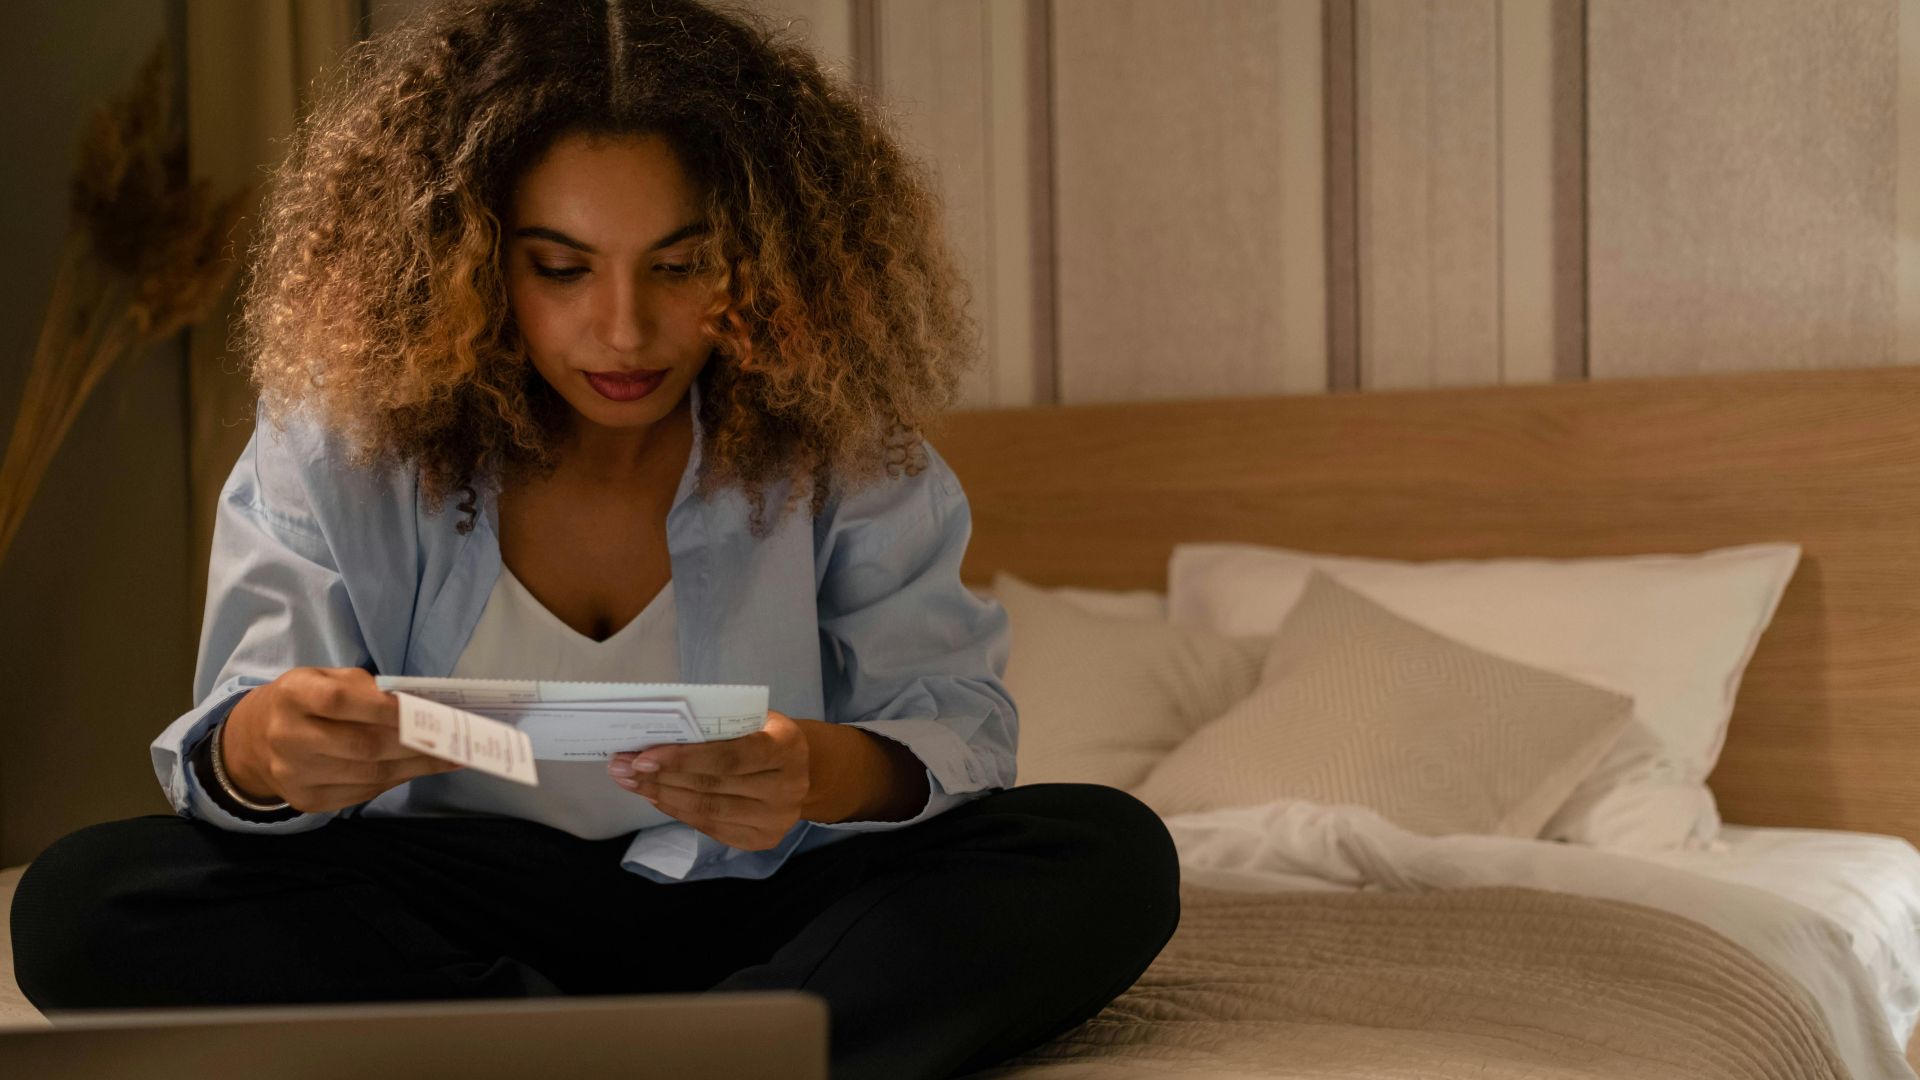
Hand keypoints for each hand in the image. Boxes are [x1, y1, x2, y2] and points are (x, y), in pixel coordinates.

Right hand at [222, 667, 463, 812]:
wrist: (256, 740)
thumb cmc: (306, 700)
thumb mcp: (326, 678)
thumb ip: (366, 688)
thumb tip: (419, 704)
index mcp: (292, 696)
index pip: (339, 702)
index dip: (385, 708)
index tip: (426, 709)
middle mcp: (287, 737)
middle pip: (362, 745)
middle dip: (414, 743)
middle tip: (453, 738)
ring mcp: (295, 774)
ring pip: (369, 774)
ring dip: (416, 766)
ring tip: (449, 756)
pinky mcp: (306, 801)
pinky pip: (363, 793)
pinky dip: (396, 780)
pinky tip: (419, 769)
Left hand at [608, 709, 810, 850]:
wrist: (805, 769)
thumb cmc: (767, 734)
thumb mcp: (753, 718)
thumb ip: (716, 727)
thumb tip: (656, 736)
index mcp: (786, 747)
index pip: (728, 757)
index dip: (683, 759)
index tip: (642, 758)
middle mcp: (787, 787)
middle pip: (712, 786)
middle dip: (660, 777)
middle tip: (622, 768)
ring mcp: (776, 819)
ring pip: (707, 810)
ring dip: (662, 796)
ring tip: (631, 783)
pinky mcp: (762, 839)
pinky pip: (711, 827)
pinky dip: (679, 811)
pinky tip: (657, 797)